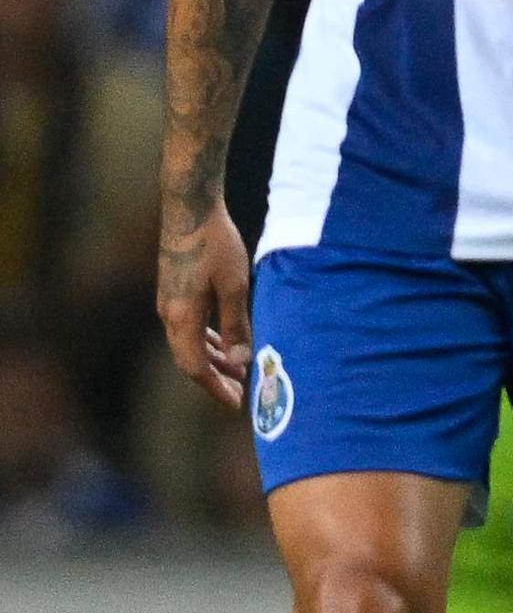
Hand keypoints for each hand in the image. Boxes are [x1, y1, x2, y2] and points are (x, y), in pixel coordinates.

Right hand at [156, 207, 253, 410]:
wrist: (190, 209)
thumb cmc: (216, 244)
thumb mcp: (235, 286)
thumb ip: (237, 325)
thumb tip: (240, 362)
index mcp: (181, 317)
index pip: (196, 366)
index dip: (216, 388)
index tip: (237, 404)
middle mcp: (169, 314)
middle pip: (190, 359)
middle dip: (216, 379)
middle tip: (242, 394)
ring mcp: (169, 303)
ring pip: (189, 343)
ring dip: (214, 360)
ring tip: (240, 371)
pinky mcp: (174, 292)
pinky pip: (189, 327)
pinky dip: (208, 340)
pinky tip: (225, 344)